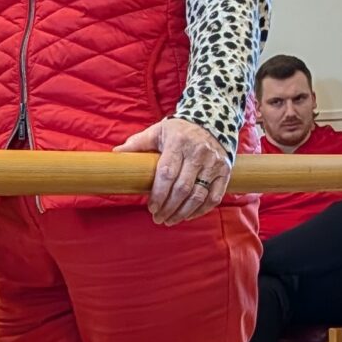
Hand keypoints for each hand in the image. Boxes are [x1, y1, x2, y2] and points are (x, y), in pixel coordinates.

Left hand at [117, 117, 231, 225]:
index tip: (151, 207)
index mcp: (178, 142)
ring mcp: (213, 163)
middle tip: (158, 218)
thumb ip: (138, 143)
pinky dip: (201, 210)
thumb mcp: (158, 131)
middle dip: (168, 207)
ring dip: (183, 212)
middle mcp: (198, 152)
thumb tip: (116, 154)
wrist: (213, 120)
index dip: (158, 194)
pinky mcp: (225, 171)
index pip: (167, 173)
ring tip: (170, 220)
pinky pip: (214, 196)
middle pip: (182, 188)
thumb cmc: (180, 129)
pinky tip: (188, 216)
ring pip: (198, 195)